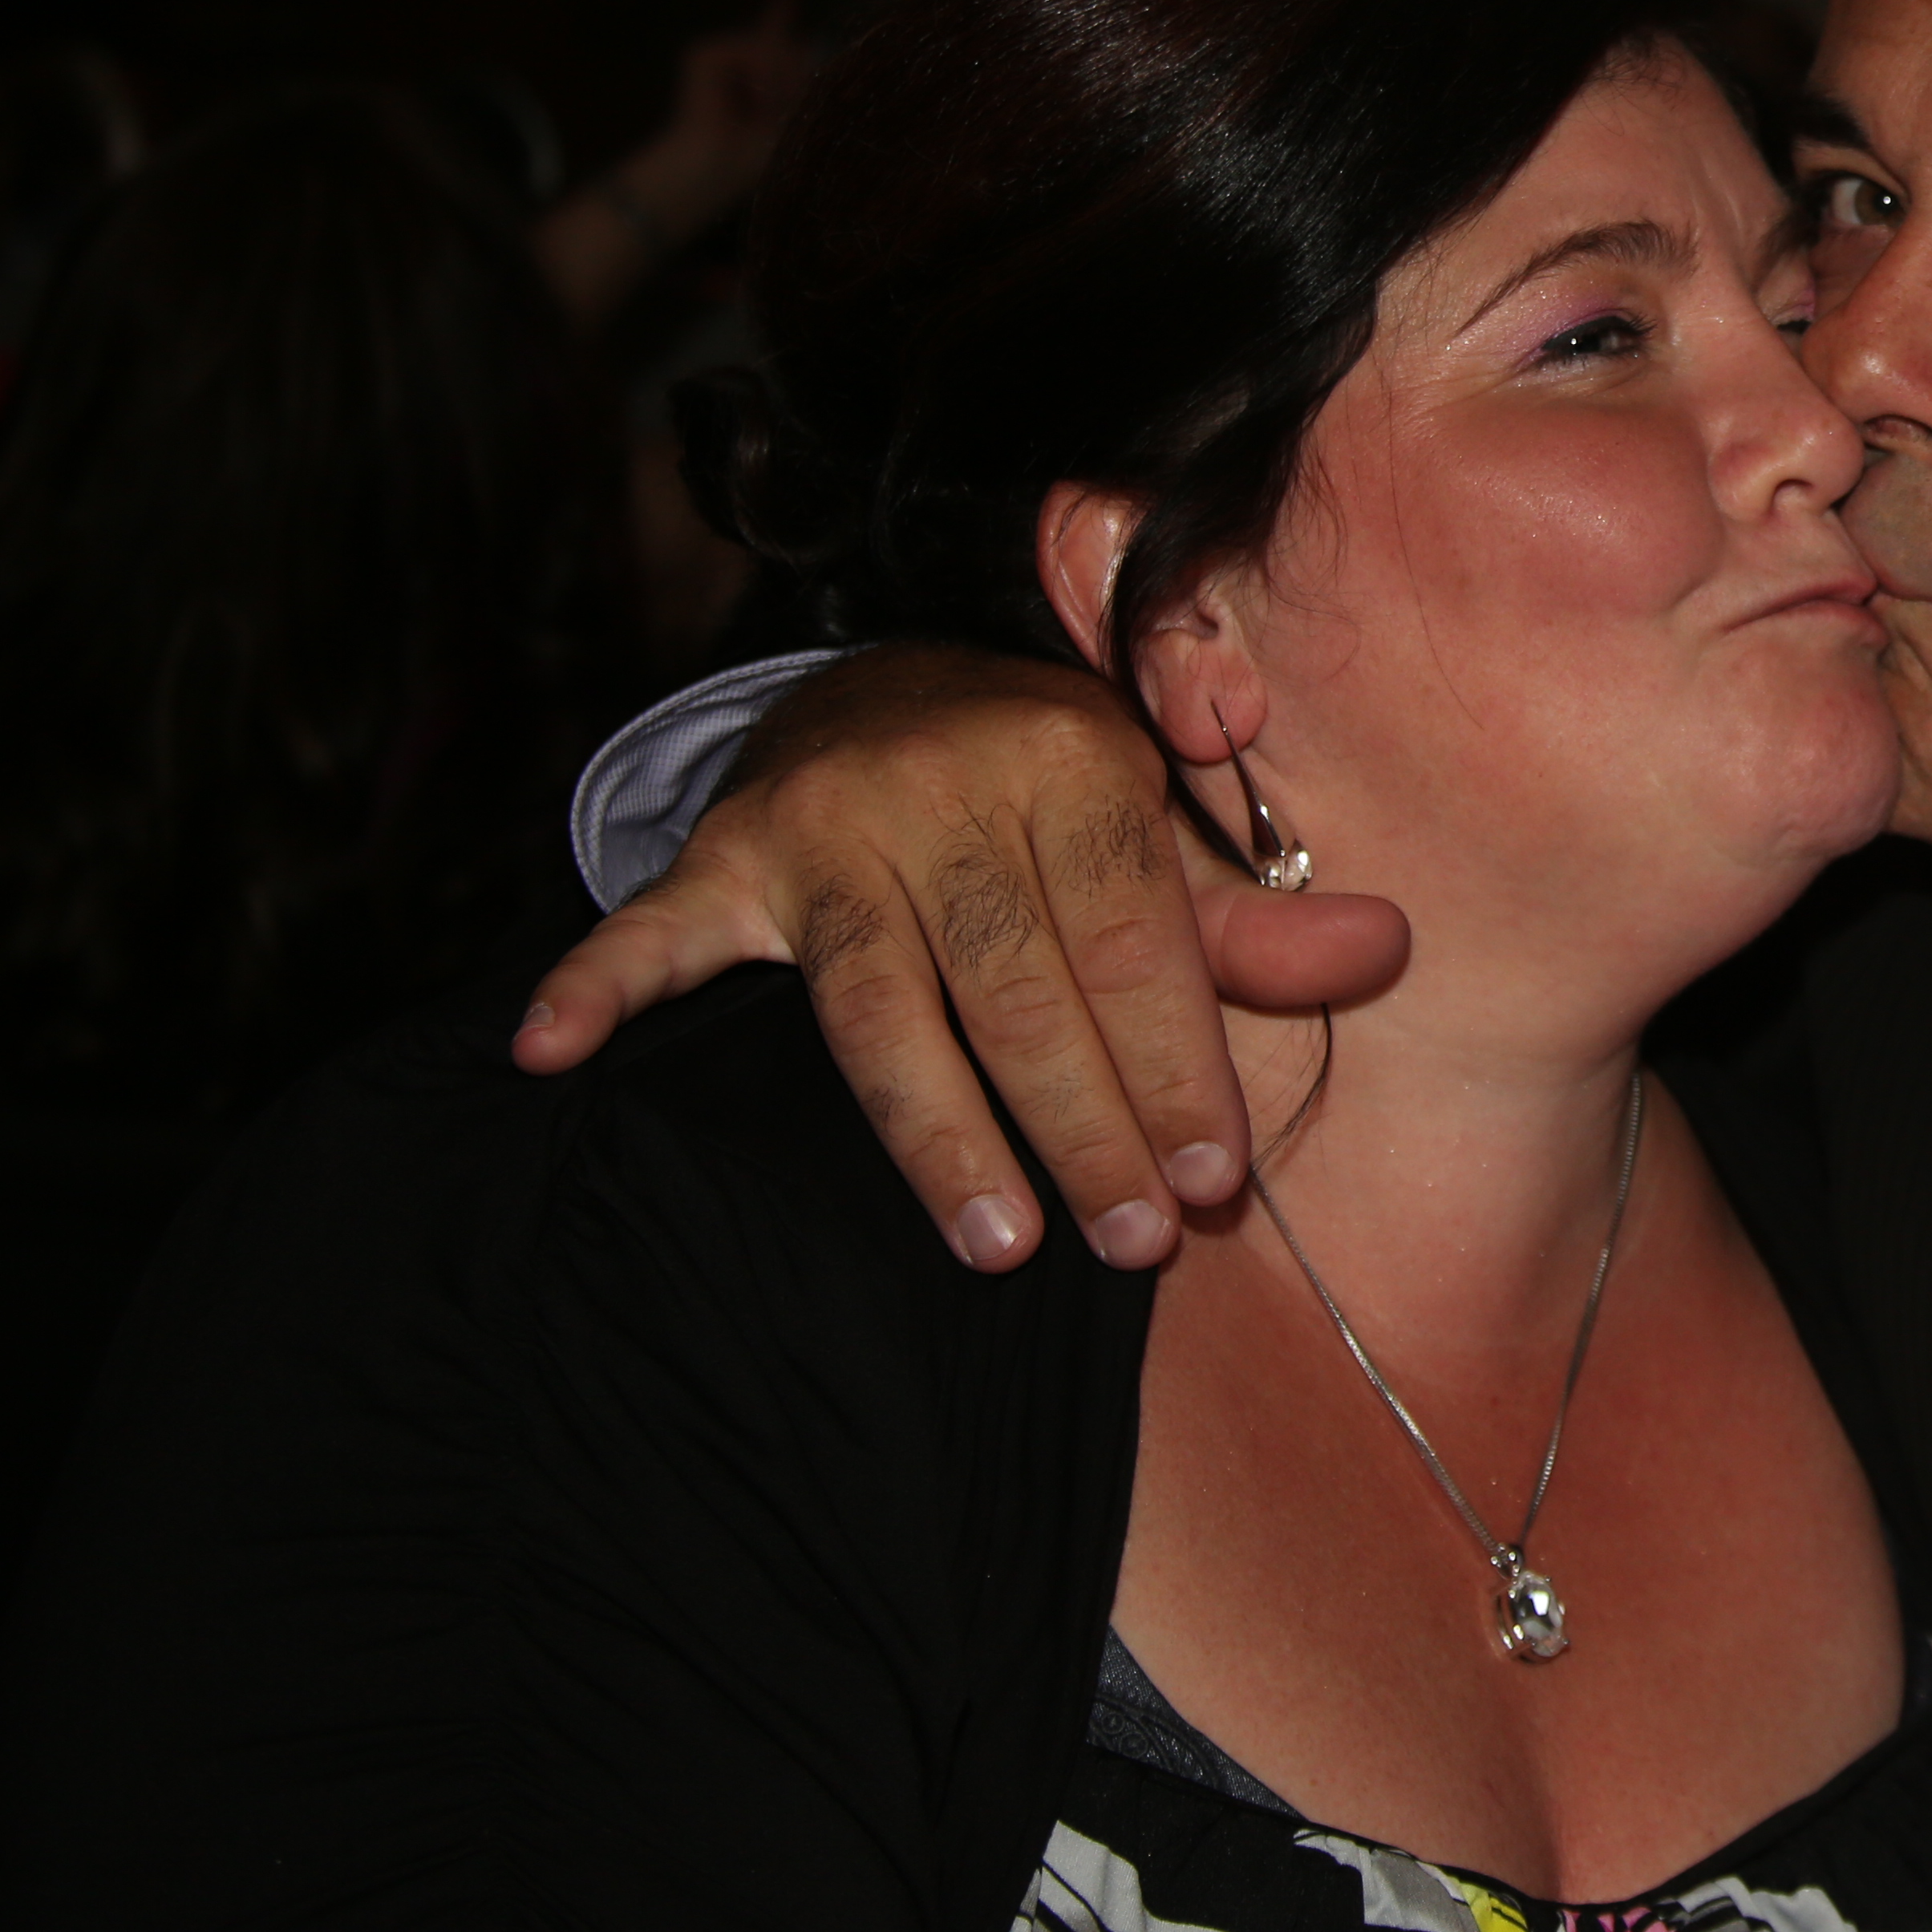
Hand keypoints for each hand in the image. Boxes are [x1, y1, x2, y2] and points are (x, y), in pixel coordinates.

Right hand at [512, 645, 1410, 1269]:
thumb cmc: (1044, 792)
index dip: (1176, 1062)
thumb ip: (1251, 912)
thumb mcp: (1155, 829)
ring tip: (999, 1245)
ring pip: (880, 1005)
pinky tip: (549, 1051)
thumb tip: (1382, 948)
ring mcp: (819, 822)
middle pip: (1016, 987)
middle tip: (1134, 1245)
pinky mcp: (721, 857)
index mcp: (1067, 753)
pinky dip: (595, 986)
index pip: (1130, 937)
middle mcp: (939, 777)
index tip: (1214, 1177)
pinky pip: (651, 932)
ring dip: (937, 1133)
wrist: (881, 685)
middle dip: (1084, 1126)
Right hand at [641, 0, 817, 233]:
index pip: (771, 43)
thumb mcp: (791, 117)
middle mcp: (735, 65)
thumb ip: (801, 79)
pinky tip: (751, 97)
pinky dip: (758, 70)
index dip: (778, 18)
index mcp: (754, 83)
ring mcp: (717, 57)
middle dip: (792, 76)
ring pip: (771, 46)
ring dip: (779, 79)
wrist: (714, 169)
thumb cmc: (752, 157)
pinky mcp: (701, 53)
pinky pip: (747, 47)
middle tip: (774, 112)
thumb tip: (808, 40)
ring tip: (763, 110)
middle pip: (783, 45)